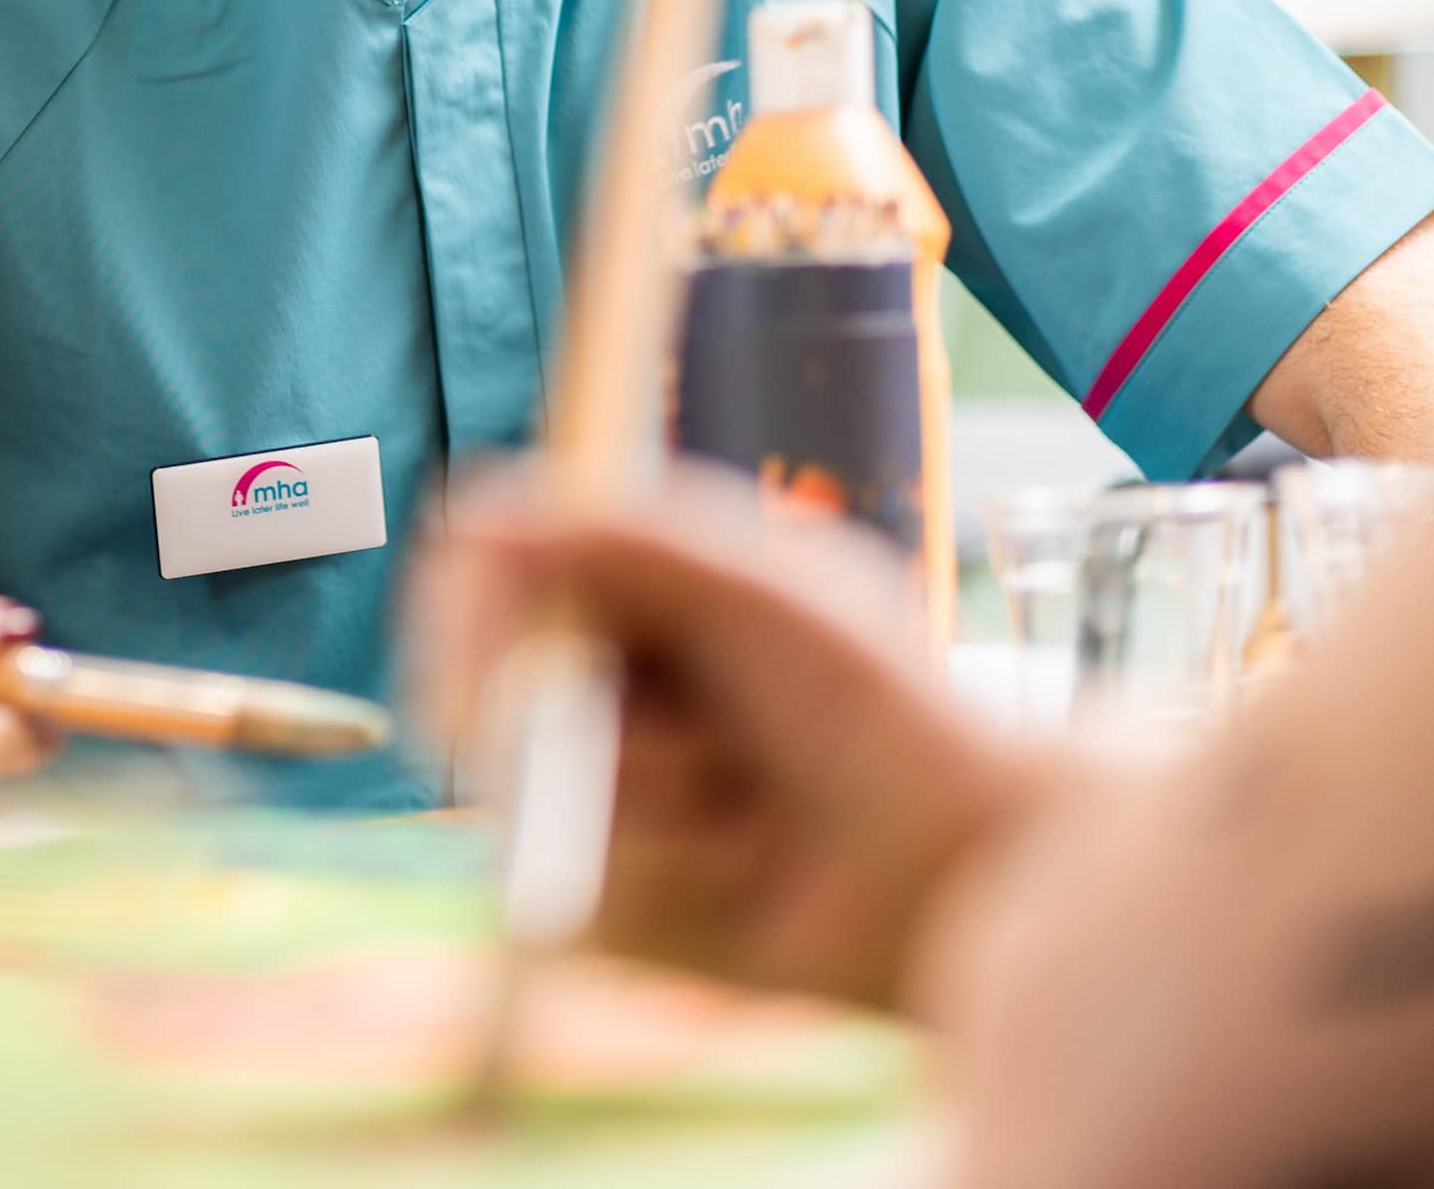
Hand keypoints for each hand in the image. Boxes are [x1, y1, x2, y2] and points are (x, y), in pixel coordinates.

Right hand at [409, 466, 1052, 1011]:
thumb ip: (616, 537)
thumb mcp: (756, 588)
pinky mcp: (615, 909)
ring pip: (529, 807)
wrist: (965, 864)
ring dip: (649, 806)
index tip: (491, 663)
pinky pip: (574, 898)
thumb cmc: (885, 709)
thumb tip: (468, 525)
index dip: (469, 620)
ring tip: (750, 806)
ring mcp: (599, 805)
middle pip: (482, 701)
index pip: (480, 583)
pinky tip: (744, 870)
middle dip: (587, 729)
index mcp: (625, 600)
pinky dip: (665, 880)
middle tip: (696, 748)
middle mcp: (598, 696)